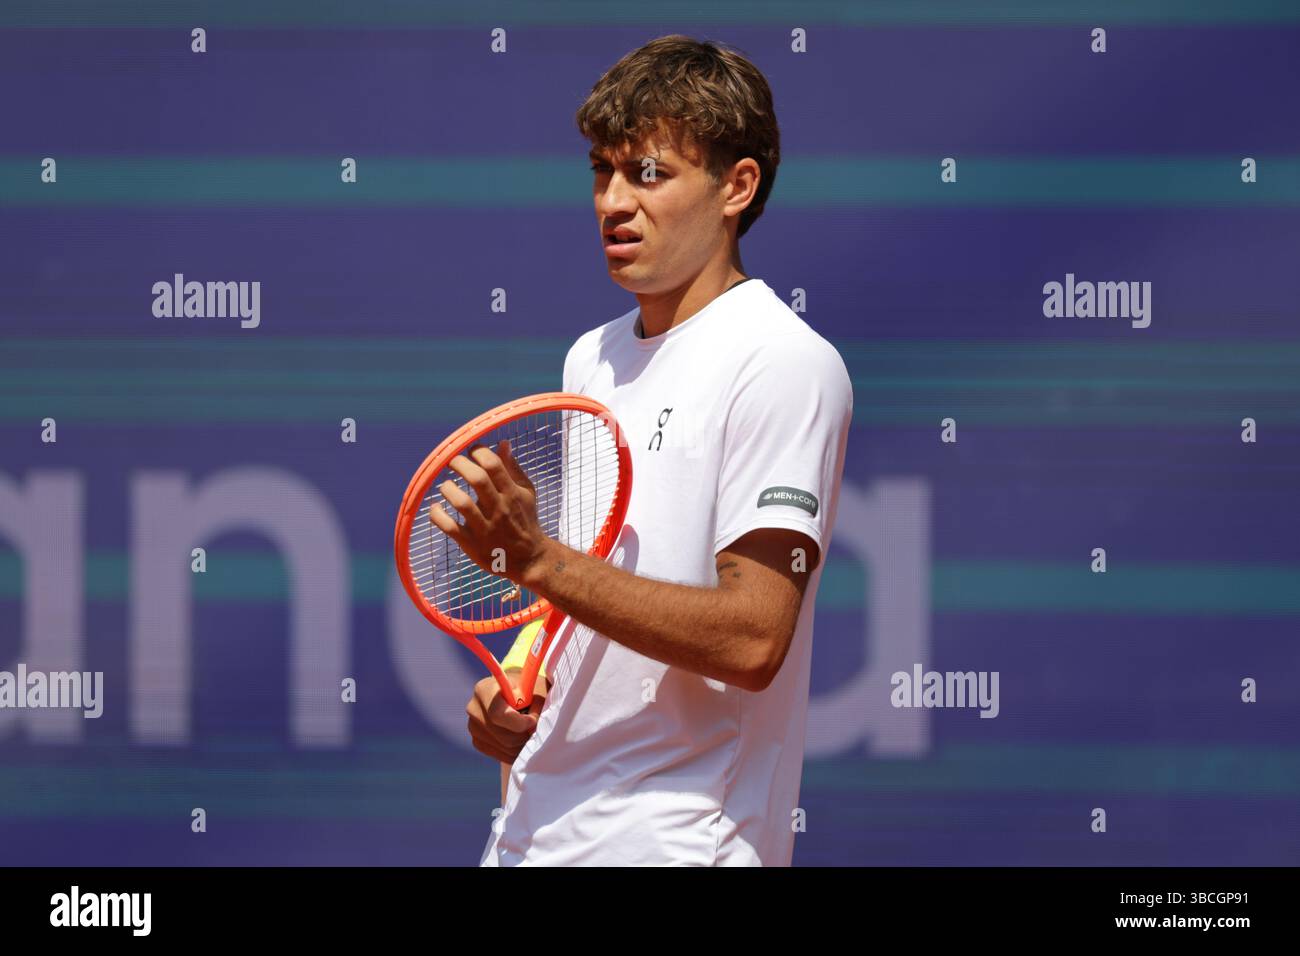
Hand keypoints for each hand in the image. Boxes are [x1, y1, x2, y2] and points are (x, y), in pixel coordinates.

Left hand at [429, 439, 549, 583]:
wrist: (530, 559)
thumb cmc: (525, 520)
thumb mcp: (526, 492)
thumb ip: (513, 468)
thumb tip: (502, 442)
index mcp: (511, 493)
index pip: (493, 464)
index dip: (477, 451)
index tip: (470, 451)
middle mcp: (499, 509)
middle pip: (476, 479)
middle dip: (459, 464)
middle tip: (452, 463)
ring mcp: (485, 528)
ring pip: (461, 503)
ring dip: (448, 489)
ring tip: (446, 487)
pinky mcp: (473, 545)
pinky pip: (450, 528)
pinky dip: (437, 516)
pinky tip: (435, 508)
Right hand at [466, 670, 548, 763]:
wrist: (515, 694)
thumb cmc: (528, 690)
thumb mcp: (535, 691)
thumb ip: (537, 706)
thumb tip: (534, 728)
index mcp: (485, 689)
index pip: (499, 715)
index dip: (521, 723)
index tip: (534, 720)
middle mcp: (474, 709)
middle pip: (505, 736)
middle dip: (526, 735)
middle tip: (536, 726)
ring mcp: (473, 727)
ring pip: (506, 748)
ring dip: (524, 743)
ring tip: (530, 729)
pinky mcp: (477, 742)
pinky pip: (503, 755)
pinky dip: (517, 751)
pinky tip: (523, 738)